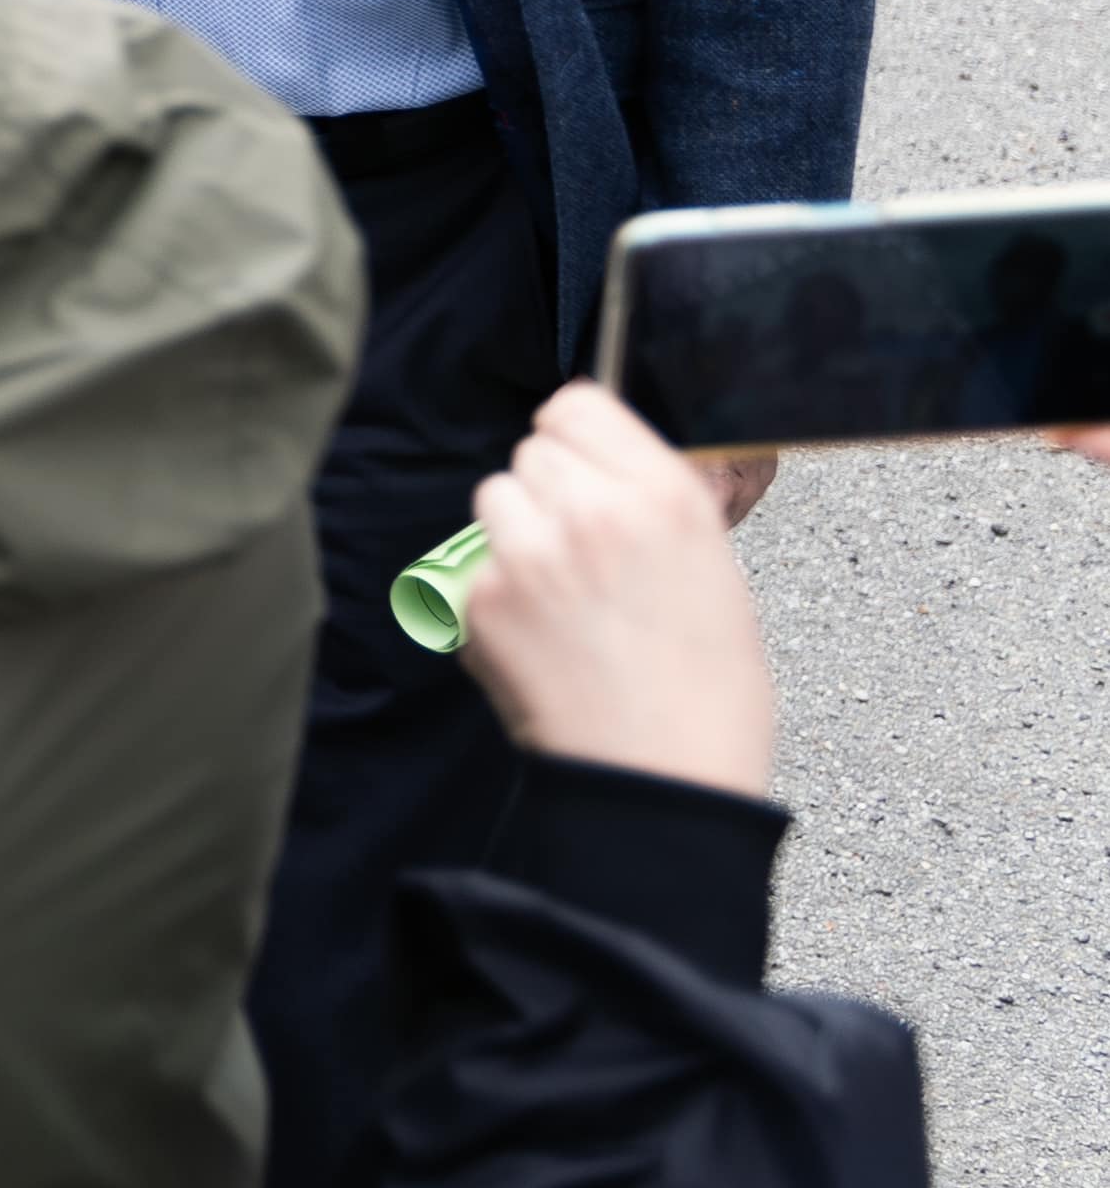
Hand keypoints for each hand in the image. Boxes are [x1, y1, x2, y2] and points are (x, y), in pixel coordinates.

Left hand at [456, 380, 776, 800]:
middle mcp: (590, 510)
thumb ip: (653, 504)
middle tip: (582, 553)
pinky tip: (541, 638)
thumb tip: (604, 466)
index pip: (576, 404)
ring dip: (516, 534)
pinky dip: (495, 595)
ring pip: (494, 500)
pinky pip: (473, 568)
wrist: (662, 783)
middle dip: (549, 492)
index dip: (577, 438)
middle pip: (530, 453)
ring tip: (563, 597)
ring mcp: (527, 553)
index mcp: (663, 494)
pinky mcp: (480, 601)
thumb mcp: (714, 570)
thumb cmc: (706, 692)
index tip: (585, 467)